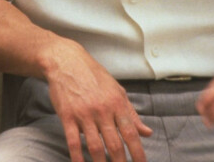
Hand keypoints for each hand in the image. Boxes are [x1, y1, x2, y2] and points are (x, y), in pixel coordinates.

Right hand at [43, 38, 152, 161]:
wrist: (66, 61)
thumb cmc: (93, 75)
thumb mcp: (116, 90)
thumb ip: (131, 113)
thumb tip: (147, 132)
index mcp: (117, 103)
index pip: (131, 133)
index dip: (138, 153)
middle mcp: (102, 110)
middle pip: (114, 144)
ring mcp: (84, 113)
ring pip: (95, 146)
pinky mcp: (67, 115)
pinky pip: (73, 140)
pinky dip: (77, 156)